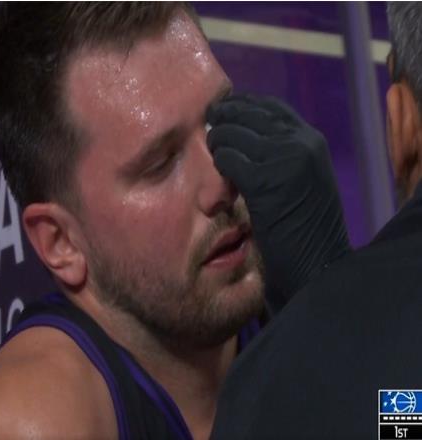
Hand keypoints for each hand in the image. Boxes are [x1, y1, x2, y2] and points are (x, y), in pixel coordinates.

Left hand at [207, 95, 350, 312]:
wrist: (319, 262)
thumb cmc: (308, 226)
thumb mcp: (304, 177)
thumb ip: (284, 152)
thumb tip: (248, 134)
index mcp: (311, 141)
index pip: (271, 107)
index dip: (243, 104)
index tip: (225, 109)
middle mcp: (300, 143)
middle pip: (249, 114)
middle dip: (224, 117)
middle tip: (209, 123)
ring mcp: (284, 160)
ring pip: (234, 134)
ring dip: (218, 140)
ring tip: (212, 149)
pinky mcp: (265, 182)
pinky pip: (229, 159)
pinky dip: (220, 162)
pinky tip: (219, 173)